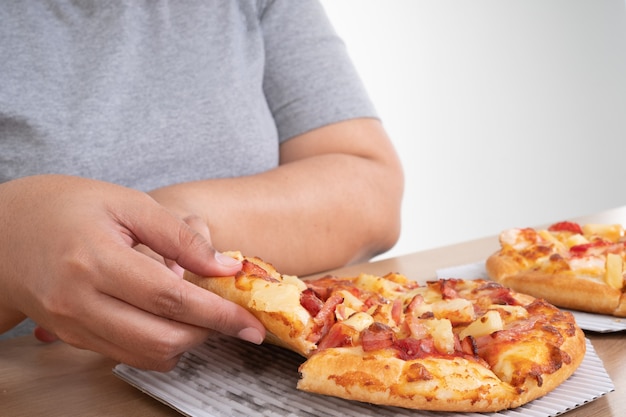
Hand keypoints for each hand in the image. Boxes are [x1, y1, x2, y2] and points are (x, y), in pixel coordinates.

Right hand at [0, 175, 264, 370]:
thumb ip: (179, 236)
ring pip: (146, 356)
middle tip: (229, 316)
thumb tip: (225, 268)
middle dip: (207, 333)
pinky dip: (159, 345)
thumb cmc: (67, 207)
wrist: (5, 230)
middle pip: (161, 339)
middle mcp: (79, 302)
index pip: (170, 299)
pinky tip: (170, 320)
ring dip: (186, 342)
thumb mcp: (128, 203)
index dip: (218, 314)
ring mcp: (73, 326)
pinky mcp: (72, 338)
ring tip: (201, 315)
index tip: (250, 324)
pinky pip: (126, 356)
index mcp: (95, 261)